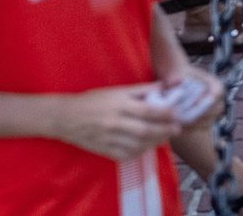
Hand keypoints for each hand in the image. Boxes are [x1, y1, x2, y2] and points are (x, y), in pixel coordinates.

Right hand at [52, 84, 183, 160]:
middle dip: (164, 130)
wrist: (65, 117)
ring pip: (138, 144)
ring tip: (164, 137)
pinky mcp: (104, 150)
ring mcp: (109, 138)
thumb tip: (162, 87)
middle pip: (146, 130)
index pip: (148, 110)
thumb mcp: (116, 90)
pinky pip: (126, 154)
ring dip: (154, 142)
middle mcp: (115, 122)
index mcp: (119, 104)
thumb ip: (140, 90)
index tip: (176, 114)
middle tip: (177, 129)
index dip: (165, 113)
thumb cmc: (92, 100)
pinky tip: (147, 146)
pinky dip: (139, 152)